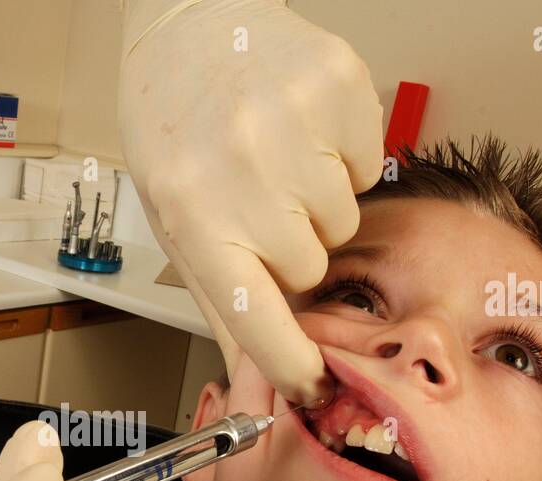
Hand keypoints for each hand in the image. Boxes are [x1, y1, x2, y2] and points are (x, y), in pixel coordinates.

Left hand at [119, 0, 384, 406]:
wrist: (191, 29)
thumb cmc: (175, 129)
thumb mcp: (173, 220)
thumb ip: (218, 299)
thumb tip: (252, 378)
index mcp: (195, 214)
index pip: (258, 320)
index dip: (292, 364)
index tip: (313, 385)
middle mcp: (247, 172)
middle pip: (312, 269)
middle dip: (292, 250)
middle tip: (257, 204)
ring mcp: (298, 125)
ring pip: (344, 222)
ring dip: (316, 204)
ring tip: (275, 162)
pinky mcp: (343, 87)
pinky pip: (368, 166)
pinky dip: (341, 159)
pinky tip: (300, 132)